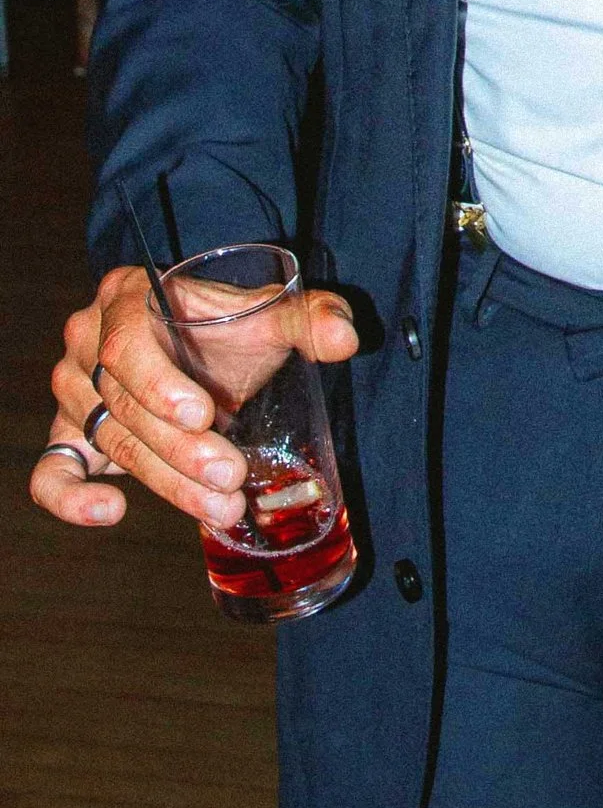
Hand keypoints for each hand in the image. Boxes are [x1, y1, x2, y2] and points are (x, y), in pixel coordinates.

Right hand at [32, 263, 356, 534]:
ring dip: (162, 480)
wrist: (195, 341)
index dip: (160, 384)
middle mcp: (86, 341)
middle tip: (231, 477)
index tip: (205, 415)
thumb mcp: (267, 314)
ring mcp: (73, 391)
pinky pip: (49, 472)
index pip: (128, 343)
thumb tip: (349, 337)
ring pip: (107, 442)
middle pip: (122, 403)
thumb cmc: (227, 326)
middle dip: (180, 449)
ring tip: (219, 505)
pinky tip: (112, 511)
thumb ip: (308, 317)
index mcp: (126, 296)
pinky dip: (68, 498)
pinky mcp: (68, 436)